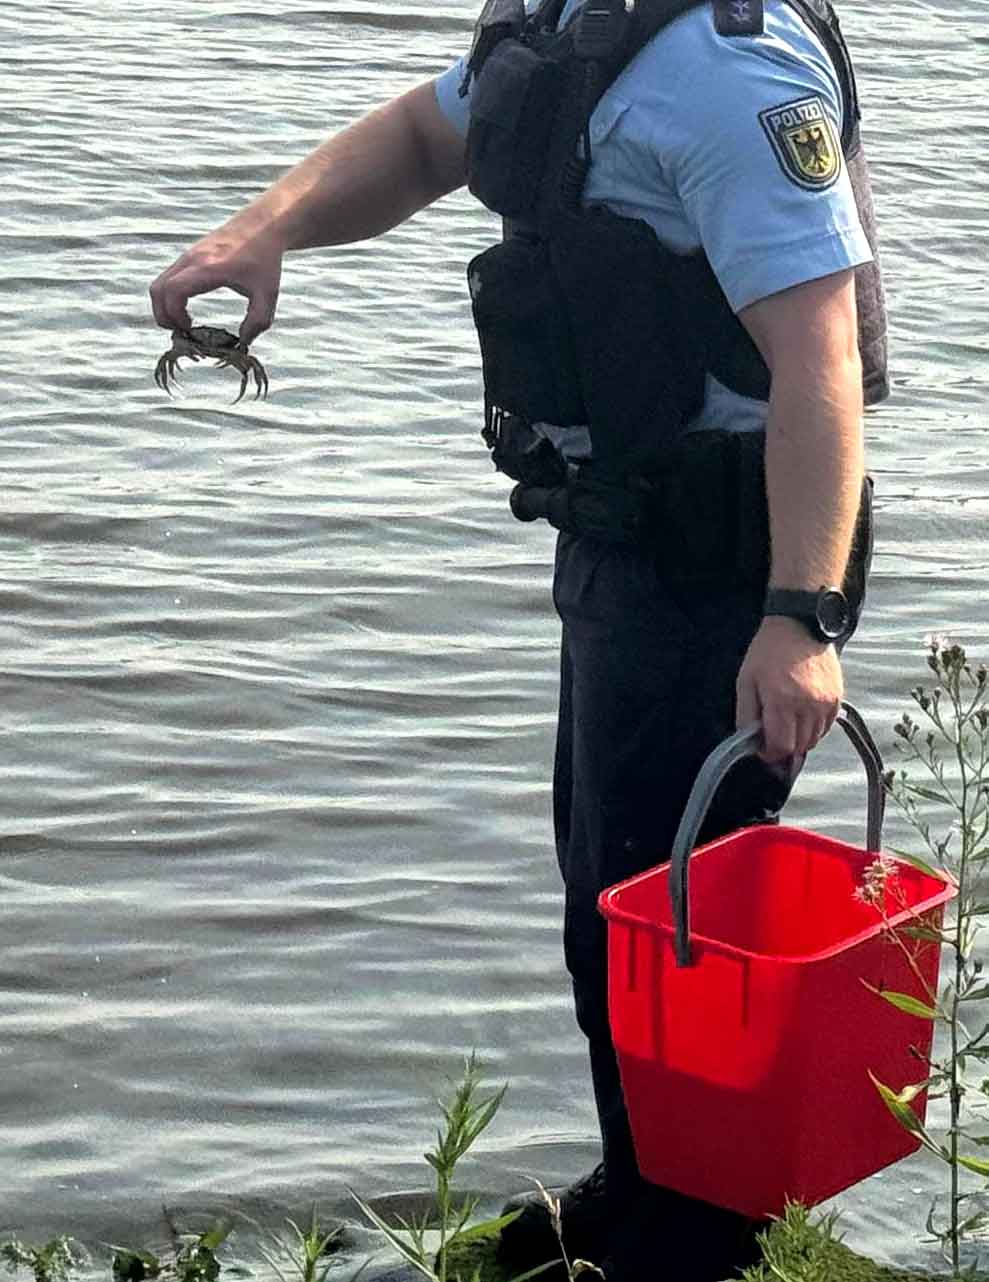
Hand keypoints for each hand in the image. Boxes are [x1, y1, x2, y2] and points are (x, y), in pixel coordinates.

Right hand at [149, 219, 283, 345]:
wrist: (261, 225)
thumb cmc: (265, 259)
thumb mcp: (268, 293)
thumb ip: (258, 321)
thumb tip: (243, 342)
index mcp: (208, 268)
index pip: (174, 291)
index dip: (175, 315)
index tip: (190, 329)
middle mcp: (192, 259)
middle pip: (158, 289)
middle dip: (163, 315)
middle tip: (181, 332)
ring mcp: (187, 256)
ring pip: (159, 283)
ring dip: (164, 306)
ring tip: (184, 323)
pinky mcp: (188, 256)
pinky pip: (167, 278)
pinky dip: (169, 296)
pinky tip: (187, 309)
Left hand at [735, 616, 842, 760]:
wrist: (799, 626)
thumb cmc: (769, 652)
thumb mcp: (746, 681)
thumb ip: (746, 715)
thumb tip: (750, 741)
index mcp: (781, 701)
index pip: (781, 747)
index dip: (770, 754)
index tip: (763, 749)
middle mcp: (807, 705)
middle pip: (798, 747)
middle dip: (783, 748)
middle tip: (772, 736)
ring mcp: (825, 702)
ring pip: (814, 740)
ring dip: (799, 739)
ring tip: (787, 722)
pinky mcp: (837, 698)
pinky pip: (826, 727)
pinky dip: (814, 729)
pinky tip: (802, 715)